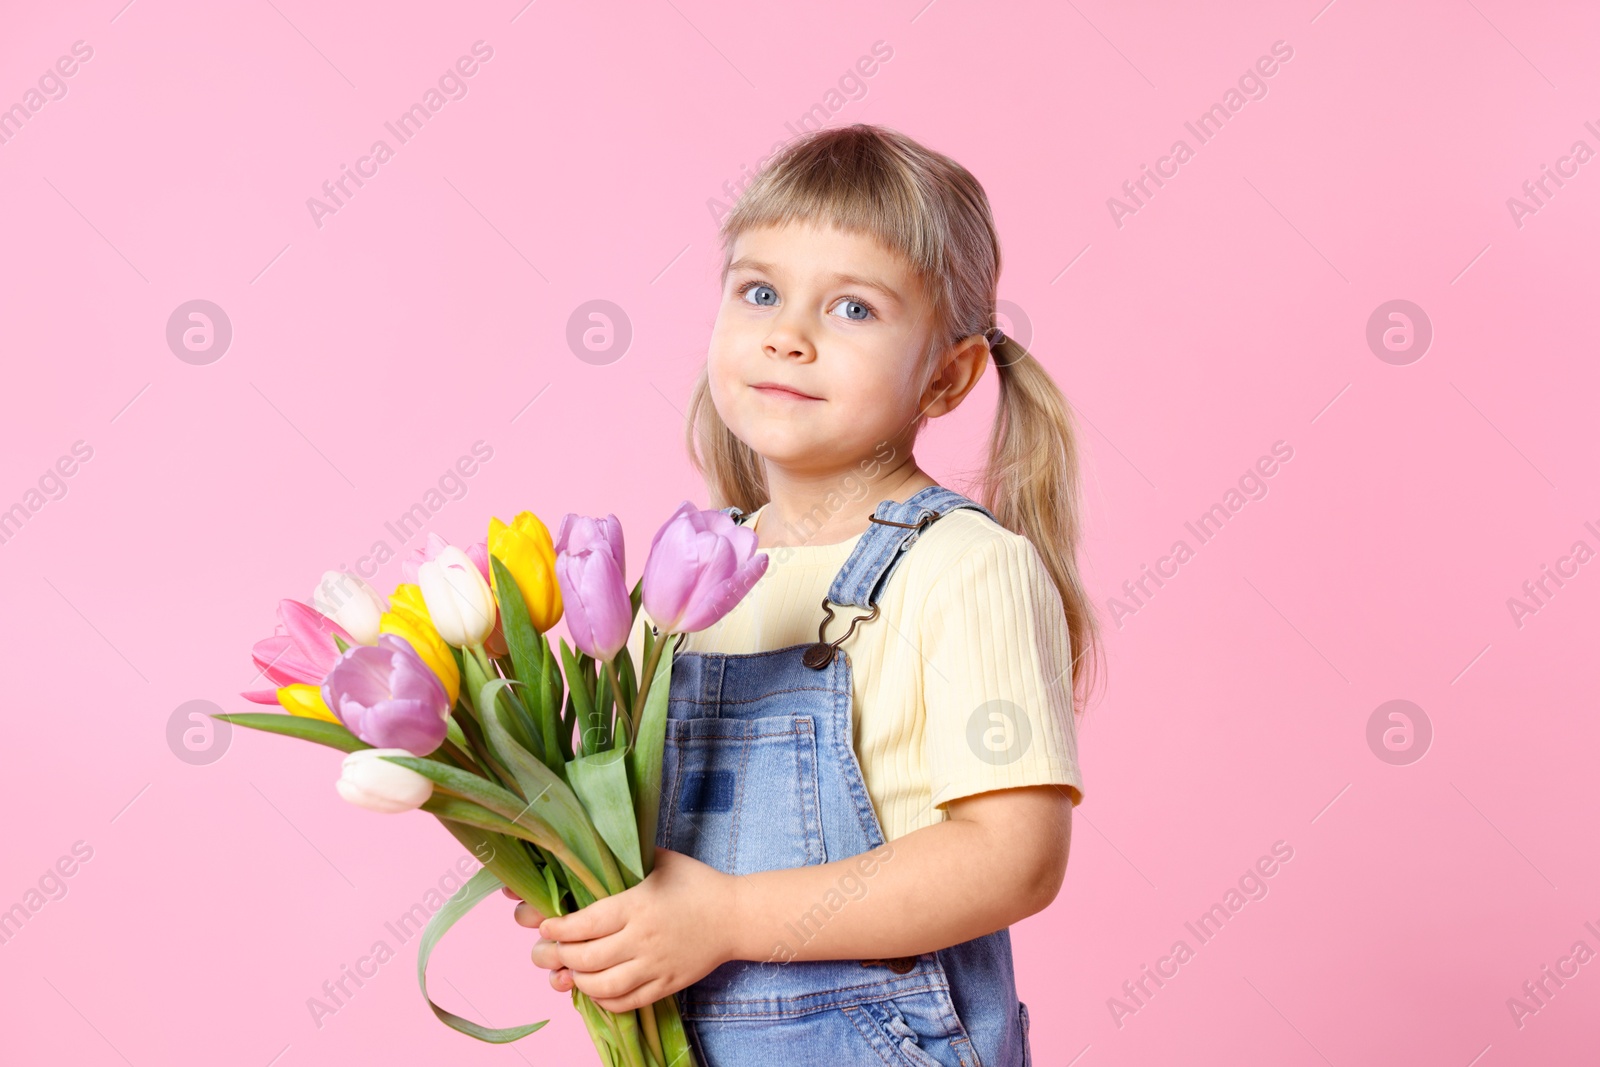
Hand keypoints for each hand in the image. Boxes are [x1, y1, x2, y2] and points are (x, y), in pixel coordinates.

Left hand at [517, 847, 740, 1012]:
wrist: (737, 916)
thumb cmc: (698, 883)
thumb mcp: (661, 861)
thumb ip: (627, 858)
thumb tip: (591, 848)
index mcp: (638, 904)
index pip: (585, 923)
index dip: (558, 929)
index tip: (545, 926)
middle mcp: (643, 938)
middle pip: (587, 957)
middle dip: (559, 956)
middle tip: (549, 950)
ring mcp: (655, 966)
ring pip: (603, 986)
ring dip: (578, 981)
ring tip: (569, 971)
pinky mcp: (666, 984)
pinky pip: (626, 1002)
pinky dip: (603, 1000)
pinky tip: (595, 988)